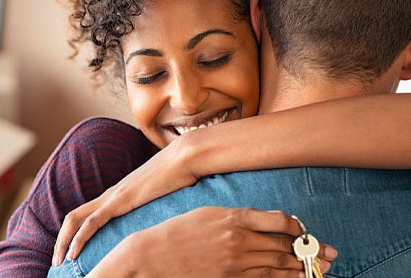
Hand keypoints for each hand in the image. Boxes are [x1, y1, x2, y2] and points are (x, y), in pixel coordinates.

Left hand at [54, 139, 198, 263]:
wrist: (186, 157)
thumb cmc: (180, 177)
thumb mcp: (163, 198)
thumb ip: (154, 208)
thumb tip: (163, 222)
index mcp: (117, 195)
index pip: (86, 214)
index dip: (73, 233)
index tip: (70, 252)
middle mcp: (110, 195)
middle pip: (73, 217)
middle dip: (61, 240)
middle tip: (56, 261)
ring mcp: (113, 197)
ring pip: (76, 219)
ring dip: (63, 241)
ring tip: (59, 261)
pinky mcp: (120, 200)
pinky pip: (92, 221)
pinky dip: (79, 238)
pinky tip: (73, 253)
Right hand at [86, 207, 337, 277]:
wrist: (153, 255)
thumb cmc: (178, 231)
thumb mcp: (208, 213)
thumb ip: (237, 217)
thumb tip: (265, 223)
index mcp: (234, 218)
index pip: (280, 221)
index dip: (298, 227)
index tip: (303, 230)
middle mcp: (239, 240)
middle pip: (285, 245)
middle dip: (311, 250)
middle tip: (330, 253)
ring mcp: (236, 263)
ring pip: (280, 266)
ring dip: (303, 267)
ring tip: (319, 268)